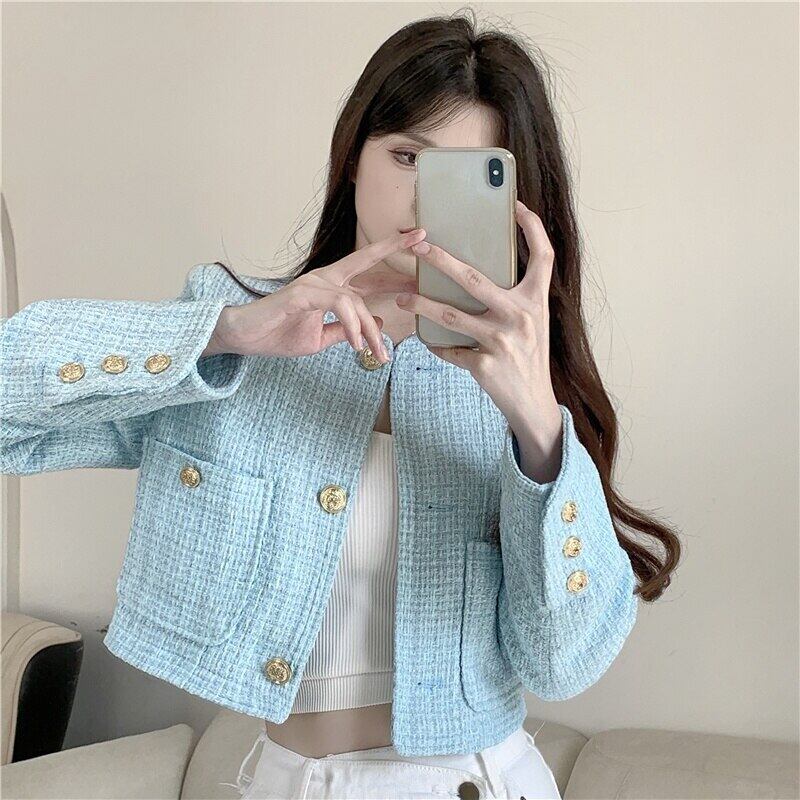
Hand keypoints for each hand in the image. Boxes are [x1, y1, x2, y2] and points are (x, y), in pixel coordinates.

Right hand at [205, 229, 426, 360]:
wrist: (243, 338)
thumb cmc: (278, 335)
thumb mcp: (320, 338)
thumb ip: (348, 330)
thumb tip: (377, 324)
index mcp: (329, 287)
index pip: (365, 268)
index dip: (390, 256)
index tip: (416, 243)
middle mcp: (323, 279)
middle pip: (364, 260)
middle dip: (393, 248)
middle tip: (423, 241)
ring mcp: (311, 284)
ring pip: (355, 300)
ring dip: (370, 330)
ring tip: (376, 353)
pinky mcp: (300, 295)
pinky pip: (337, 306)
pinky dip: (352, 326)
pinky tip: (358, 345)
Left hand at [396, 200, 558, 426]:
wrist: (533, 403)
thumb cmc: (529, 356)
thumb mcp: (533, 323)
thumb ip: (516, 298)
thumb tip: (478, 273)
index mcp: (537, 300)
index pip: (543, 254)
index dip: (531, 227)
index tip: (514, 205)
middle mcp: (521, 316)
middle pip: (474, 279)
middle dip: (441, 260)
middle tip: (417, 247)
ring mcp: (502, 341)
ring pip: (450, 316)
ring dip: (422, 305)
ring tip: (403, 298)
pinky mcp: (485, 365)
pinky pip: (450, 349)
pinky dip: (437, 345)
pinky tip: (426, 340)